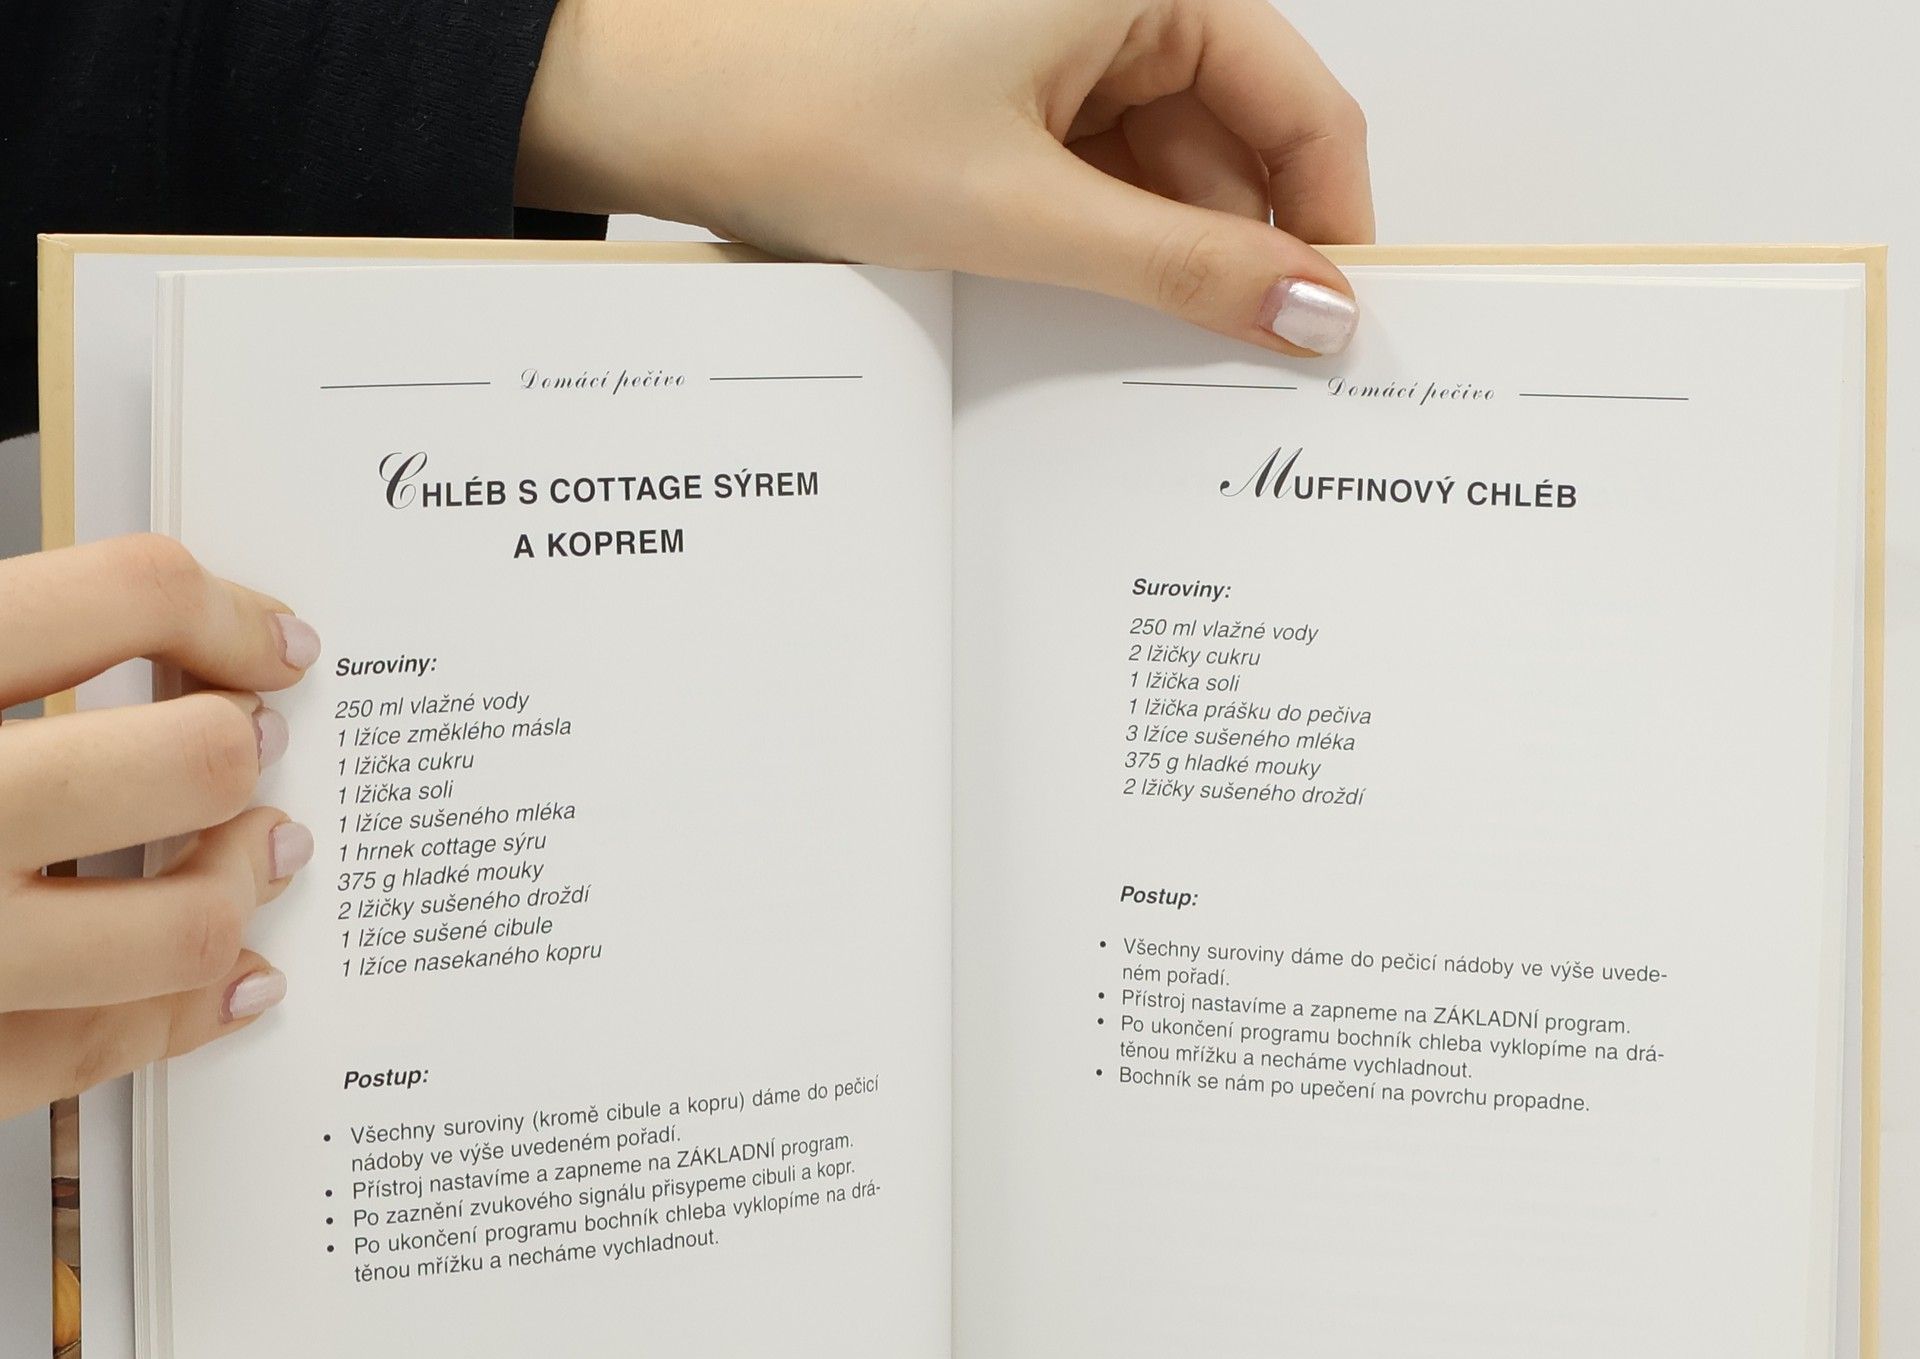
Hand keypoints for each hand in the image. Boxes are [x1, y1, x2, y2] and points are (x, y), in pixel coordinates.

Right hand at [0, 536, 316, 1117]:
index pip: (116, 602)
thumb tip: (152, 635)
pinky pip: (106, 1050)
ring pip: (180, 930)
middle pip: (183, 762)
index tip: (273, 642)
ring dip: (241, 888)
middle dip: (240, 752)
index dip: (223, 613)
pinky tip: (237, 984)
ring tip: (264, 856)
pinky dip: (191, 1014)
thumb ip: (1, 658)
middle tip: (255, 747)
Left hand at [519, 0, 1371, 354]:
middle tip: (1254, 372)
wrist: (656, 102)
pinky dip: (1107, 240)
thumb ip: (1184, 269)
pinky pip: (1098, 169)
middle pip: (1237, 136)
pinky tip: (1094, 310)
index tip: (1333, 327)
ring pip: (1165, 164)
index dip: (1329, 219)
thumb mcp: (1025, 213)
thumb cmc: (811, 115)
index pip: (1300, 100)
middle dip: (1243, 250)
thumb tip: (1314, 311)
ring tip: (1160, 355)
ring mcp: (1058, 40)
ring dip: (1169, 257)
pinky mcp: (1007, 87)